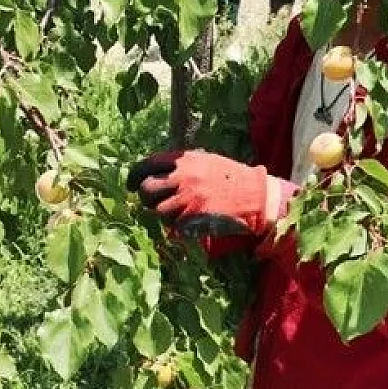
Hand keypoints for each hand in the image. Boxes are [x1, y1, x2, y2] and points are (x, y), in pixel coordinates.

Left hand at [128, 149, 291, 237]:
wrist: (256, 195)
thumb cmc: (232, 177)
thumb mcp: (206, 161)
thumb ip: (182, 165)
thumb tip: (158, 172)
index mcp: (184, 160)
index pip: (148, 164)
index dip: (135, 175)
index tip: (131, 184)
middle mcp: (183, 177)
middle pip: (146, 189)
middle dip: (145, 197)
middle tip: (152, 202)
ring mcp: (188, 199)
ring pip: (158, 210)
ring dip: (162, 214)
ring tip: (174, 213)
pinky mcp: (196, 219)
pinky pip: (174, 226)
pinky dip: (176, 228)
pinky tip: (186, 224)